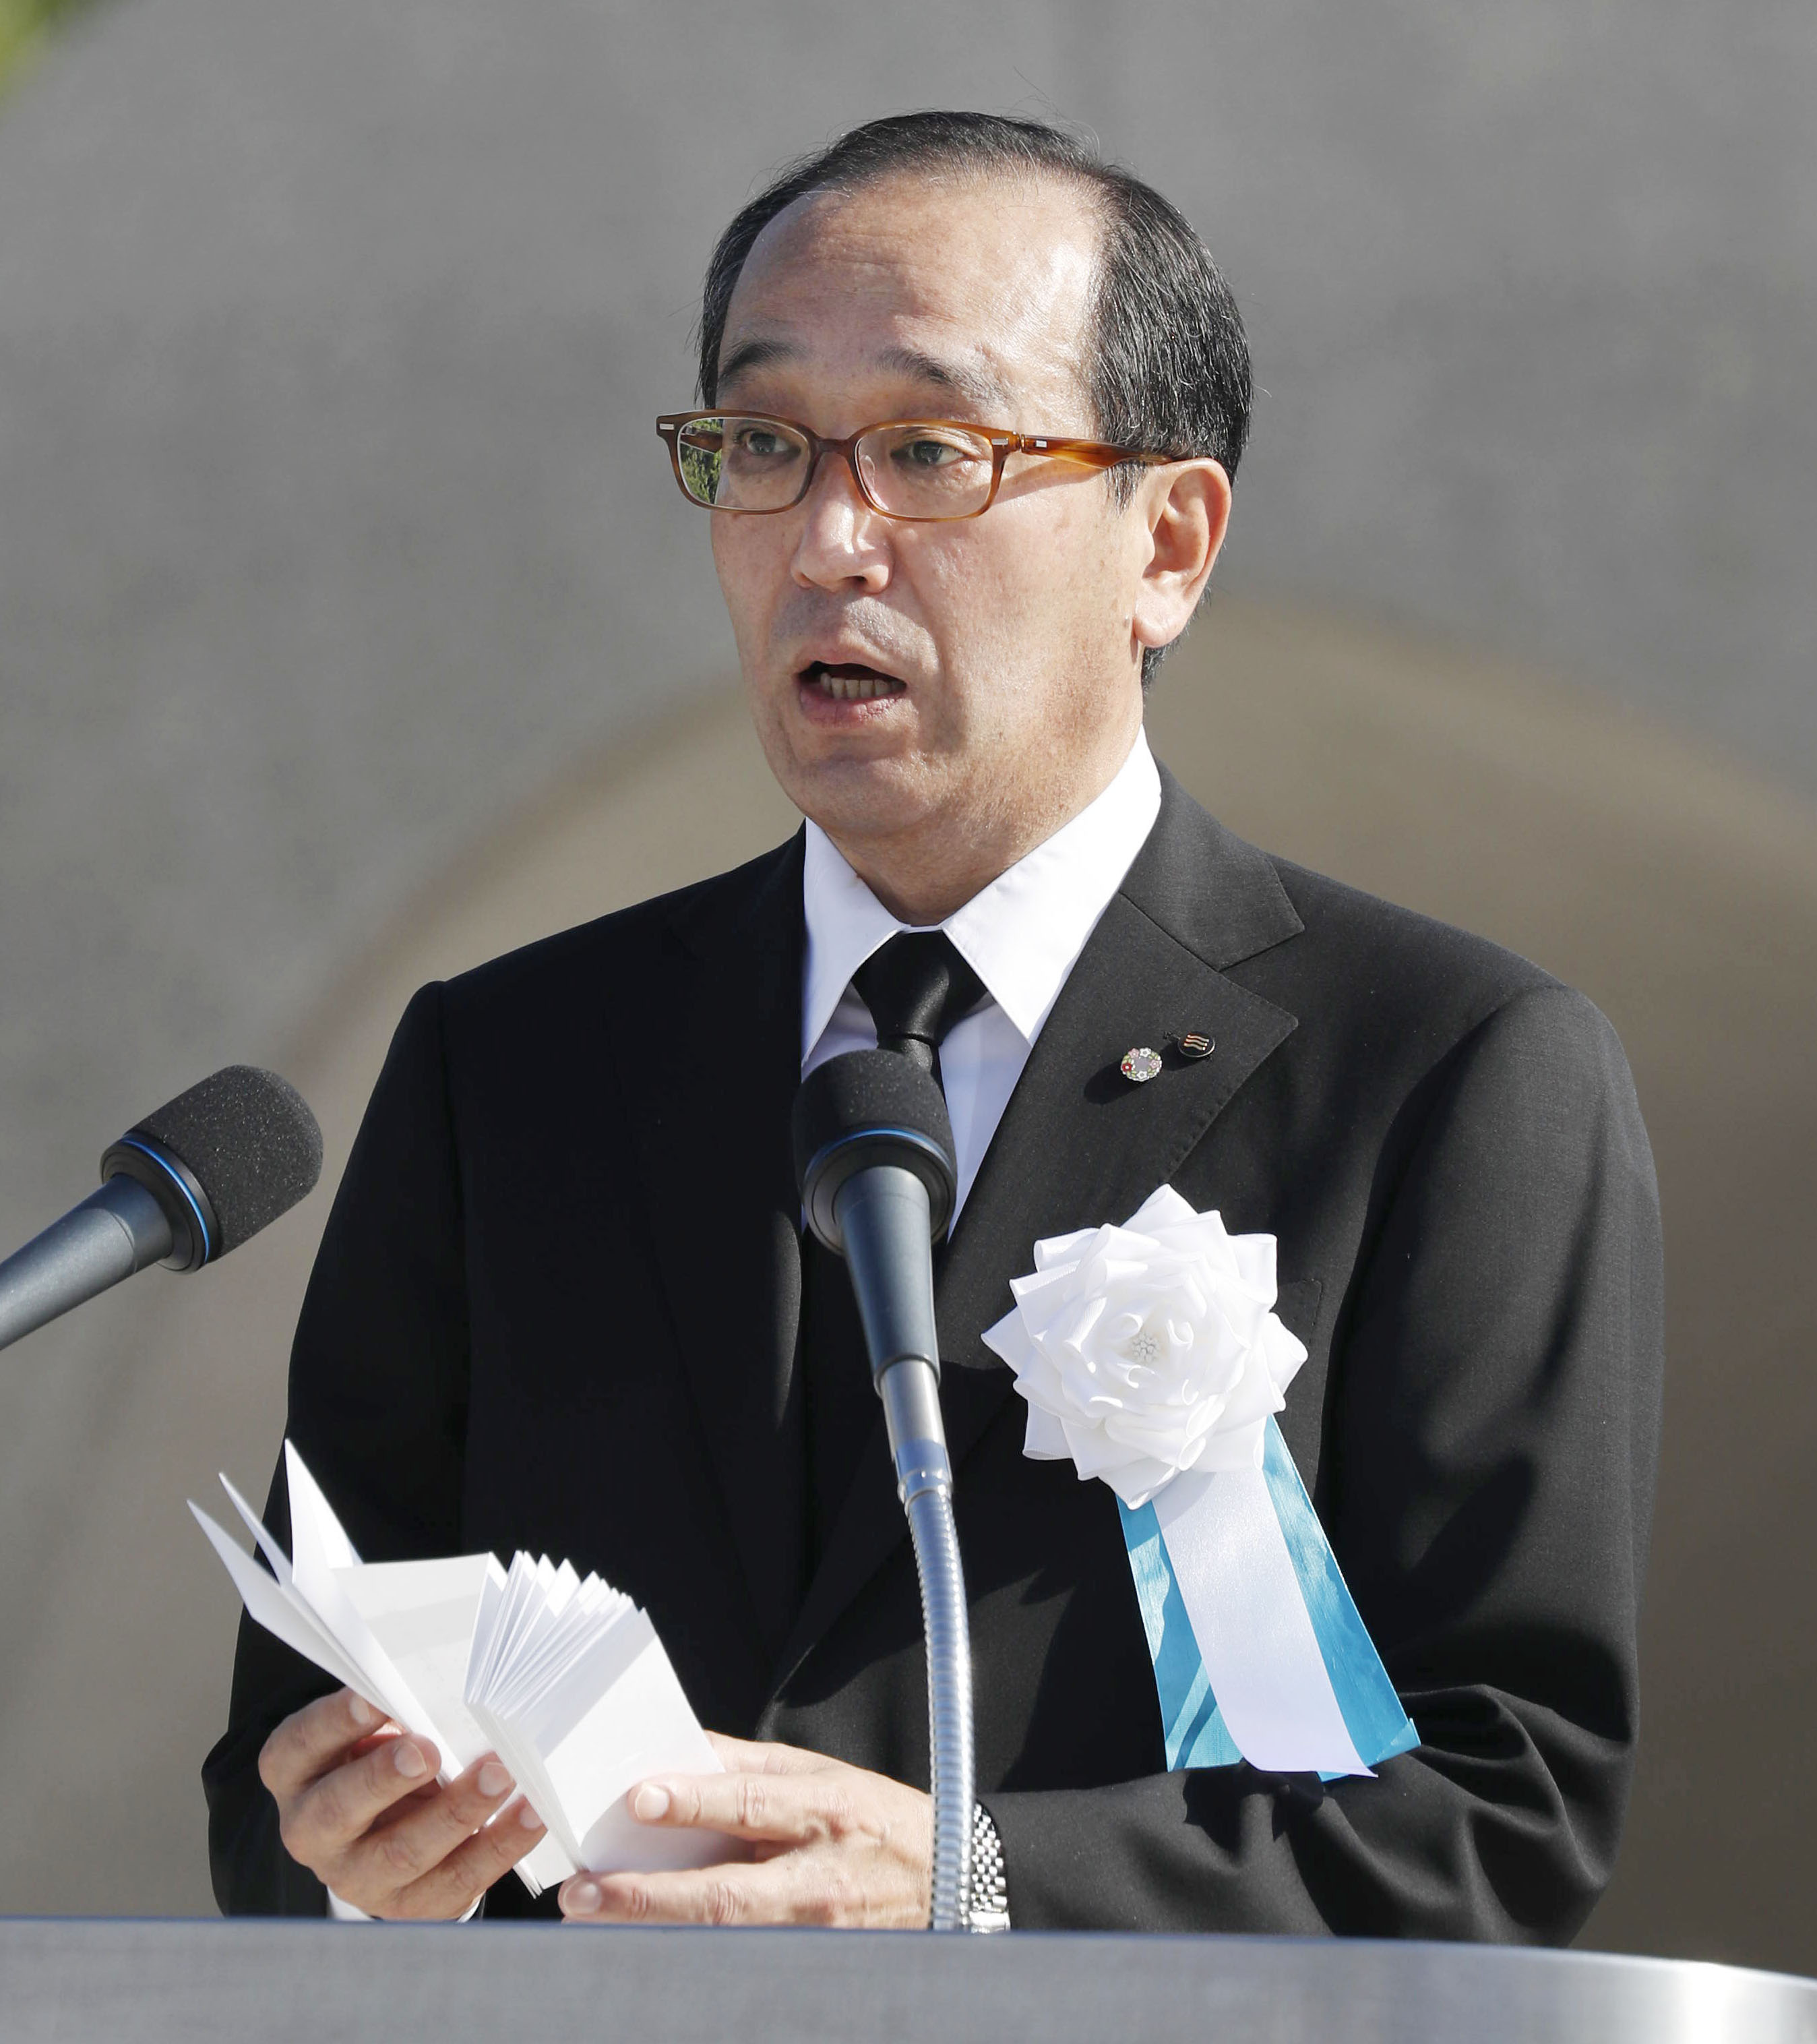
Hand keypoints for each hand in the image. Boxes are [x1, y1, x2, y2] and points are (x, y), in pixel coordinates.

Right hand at [258, 1686, 546, 1917]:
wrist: (382, 1830)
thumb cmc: (378, 1757)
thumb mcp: (369, 1731)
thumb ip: (391, 1715)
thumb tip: (443, 1691)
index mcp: (297, 1774)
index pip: (302, 1745)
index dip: (335, 1722)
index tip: (375, 1698)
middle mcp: (314, 1832)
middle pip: (339, 1811)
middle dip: (383, 1780)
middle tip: (426, 1751)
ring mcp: (359, 1876)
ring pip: (402, 1854)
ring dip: (456, 1813)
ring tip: (498, 1776)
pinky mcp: (411, 1904)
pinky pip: (458, 1879)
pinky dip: (500, 1845)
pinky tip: (530, 1814)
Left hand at [558, 1732, 930, 1927]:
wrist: (946, 1880)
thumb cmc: (876, 1818)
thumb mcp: (822, 1774)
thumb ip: (751, 1768)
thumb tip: (682, 1752)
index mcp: (824, 1812)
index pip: (748, 1806)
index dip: (692, 1801)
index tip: (640, 1797)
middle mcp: (816, 1878)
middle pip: (721, 1894)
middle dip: (646, 1896)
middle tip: (585, 1892)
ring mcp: (812, 1933)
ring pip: (720, 1937)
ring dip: (652, 1932)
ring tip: (595, 1920)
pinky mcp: (807, 1962)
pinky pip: (737, 1958)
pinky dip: (687, 1953)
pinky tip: (644, 1945)